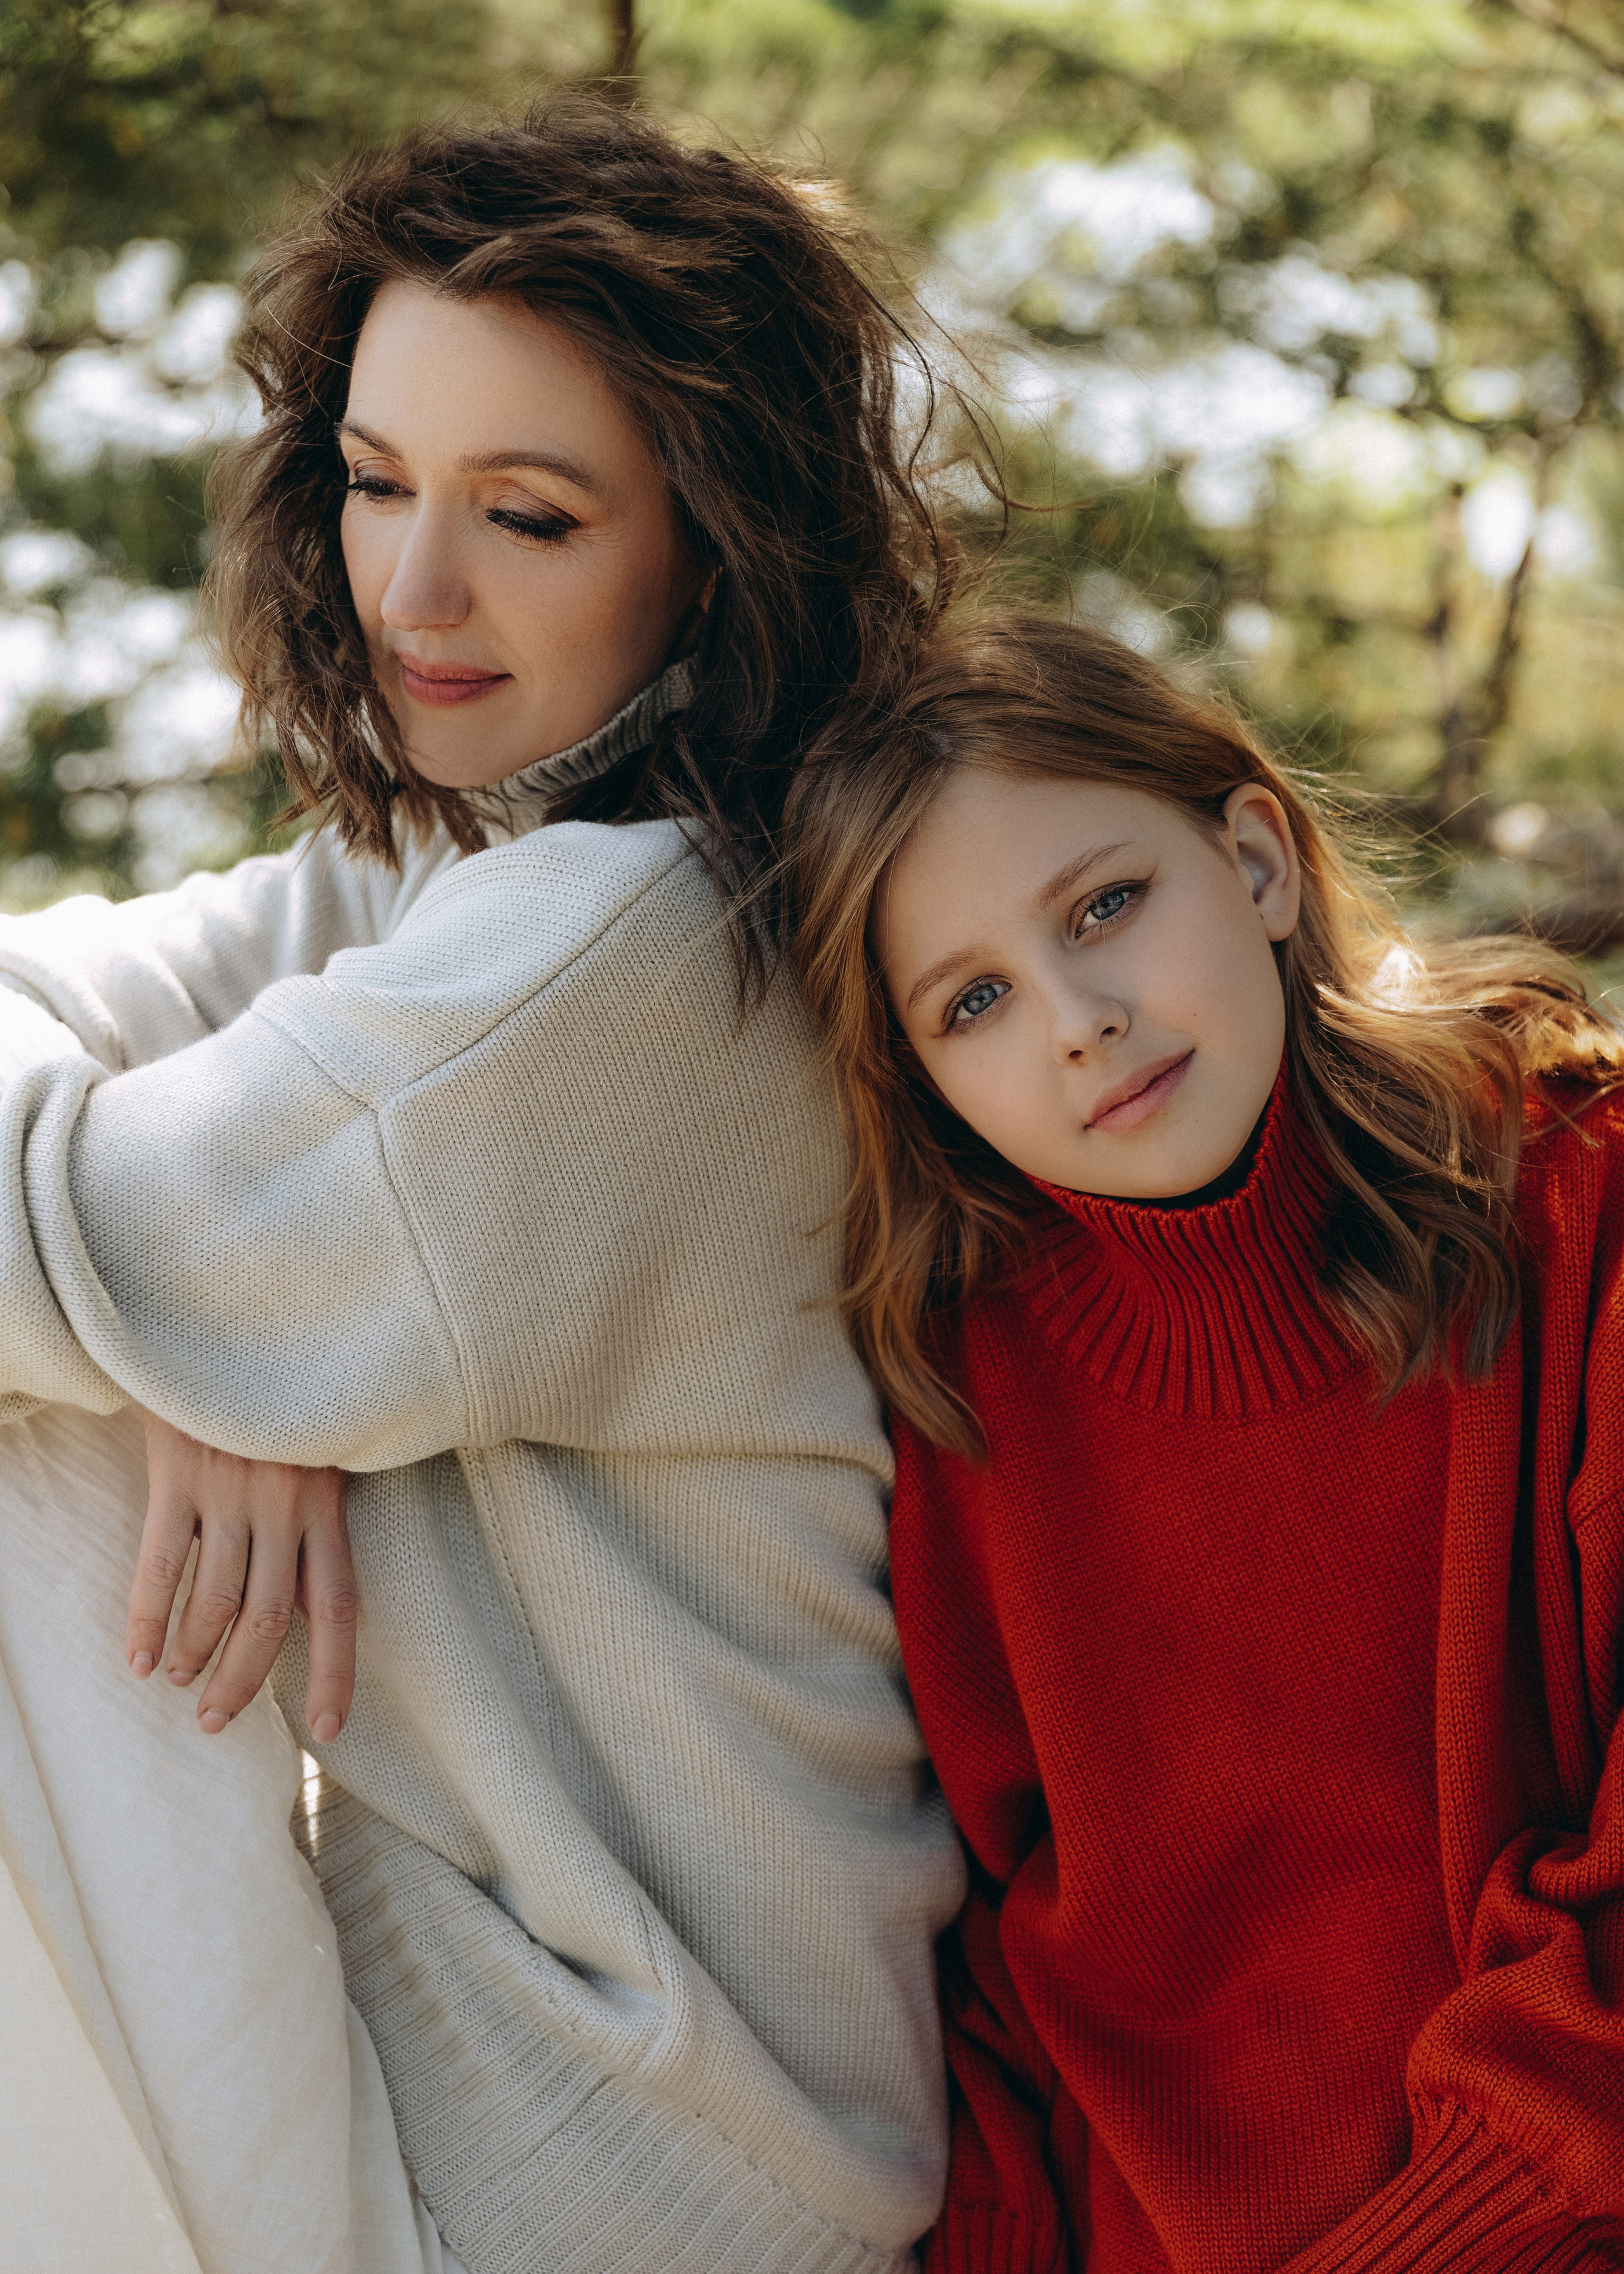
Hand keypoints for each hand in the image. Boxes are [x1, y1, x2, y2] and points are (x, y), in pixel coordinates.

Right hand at [127, 1411, 357, 1743]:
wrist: (234, 1330)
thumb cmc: (282, 1404)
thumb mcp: (317, 1459)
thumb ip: (313, 1529)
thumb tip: (305, 1611)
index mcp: (328, 1504)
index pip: (339, 1608)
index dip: (337, 1674)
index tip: (328, 1732)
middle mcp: (286, 1504)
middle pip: (270, 1621)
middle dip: (242, 1682)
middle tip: (217, 1719)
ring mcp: (232, 1490)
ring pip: (217, 1602)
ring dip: (195, 1655)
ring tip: (181, 1680)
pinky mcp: (179, 1473)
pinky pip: (161, 1565)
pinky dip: (148, 1621)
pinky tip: (138, 1659)